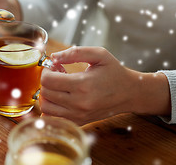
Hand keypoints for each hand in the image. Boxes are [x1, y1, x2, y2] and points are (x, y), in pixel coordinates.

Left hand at [40, 46, 170, 124]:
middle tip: (57, 74)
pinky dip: (51, 107)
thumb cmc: (114, 72)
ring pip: (46, 107)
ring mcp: (78, 115)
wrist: (130, 93)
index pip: (48, 80)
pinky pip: (53, 118)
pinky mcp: (79, 122)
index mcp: (83, 84)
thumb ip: (75, 53)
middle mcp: (79, 103)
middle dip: (46, 80)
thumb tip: (53, 57)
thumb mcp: (99, 54)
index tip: (54, 66)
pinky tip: (60, 97)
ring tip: (59, 86)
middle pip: (45, 93)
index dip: (46, 70)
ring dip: (47, 94)